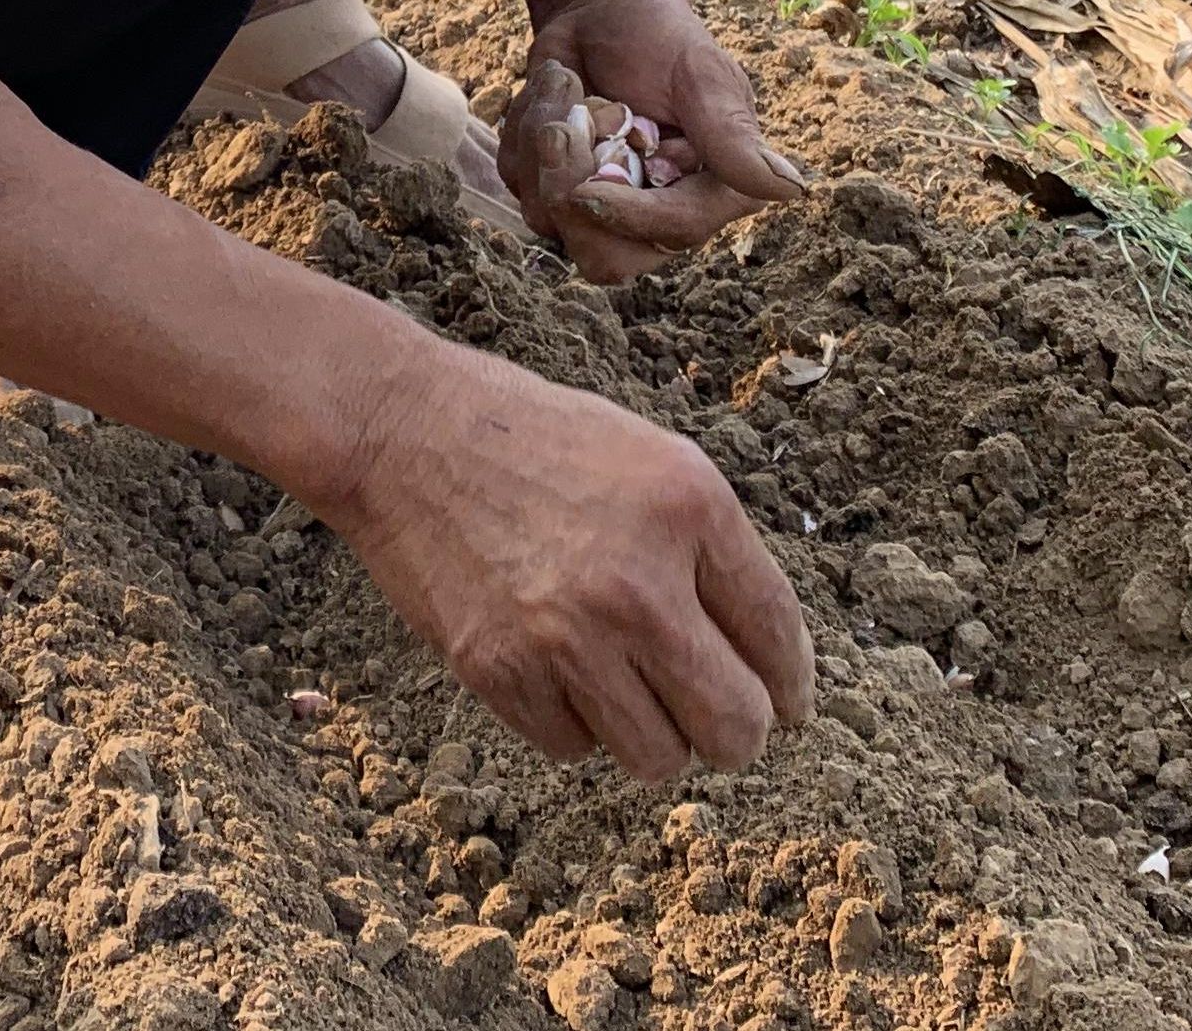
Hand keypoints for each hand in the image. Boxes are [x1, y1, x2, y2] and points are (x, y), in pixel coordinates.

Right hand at [324, 336, 813, 779]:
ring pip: (658, 759)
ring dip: (652, 733)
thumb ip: (711, 550)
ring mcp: (565, 634)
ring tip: (624, 683)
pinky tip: (554, 663)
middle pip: (735, 727)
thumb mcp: (650, 459)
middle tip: (714, 714)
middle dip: (735, 732)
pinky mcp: (499, 671)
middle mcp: (637, 581)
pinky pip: (574, 748)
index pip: (778, 636)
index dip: (790, 685)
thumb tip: (762, 660)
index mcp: (689, 509)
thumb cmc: (532, 439)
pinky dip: (574, 721)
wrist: (401, 431)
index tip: (783, 701)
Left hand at [501, 0, 808, 279]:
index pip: (675, 231)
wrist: (601, 10)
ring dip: (543, 146)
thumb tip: (789, 190)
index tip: (587, 187)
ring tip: (569, 87)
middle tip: (564, 122)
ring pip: (550, 222)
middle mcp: (659, 211)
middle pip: (605, 258)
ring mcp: (603, 207)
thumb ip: (733, 136)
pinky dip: (523, 131)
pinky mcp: (555, 189)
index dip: (627, 216)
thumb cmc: (661, 37)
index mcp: (713, 188)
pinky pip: (520, 183)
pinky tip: (554, 94)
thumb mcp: (700, 75)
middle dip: (570, 188)